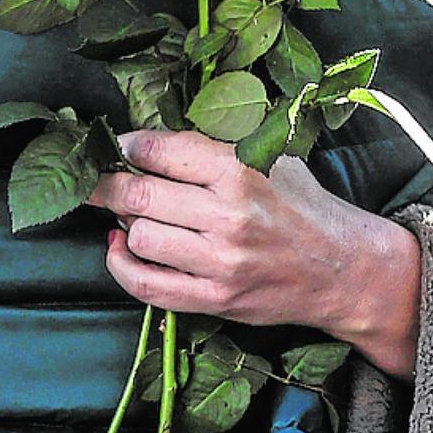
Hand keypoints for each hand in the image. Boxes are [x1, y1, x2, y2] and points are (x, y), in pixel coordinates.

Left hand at [90, 129, 421, 378]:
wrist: (342, 269)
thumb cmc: (302, 204)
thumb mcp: (271, 155)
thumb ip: (218, 142)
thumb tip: (154, 132)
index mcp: (241, 171)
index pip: (162, 150)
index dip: (129, 144)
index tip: (119, 144)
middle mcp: (228, 216)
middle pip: (139, 194)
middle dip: (104, 182)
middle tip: (90, 175)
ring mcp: (220, 263)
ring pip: (140, 237)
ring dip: (124, 222)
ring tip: (130, 212)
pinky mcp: (215, 300)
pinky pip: (148, 286)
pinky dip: (121, 265)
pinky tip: (119, 247)